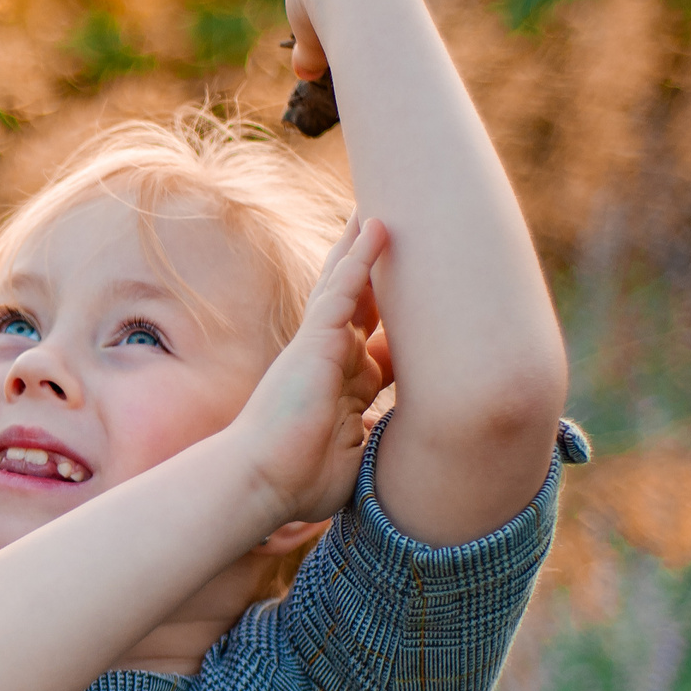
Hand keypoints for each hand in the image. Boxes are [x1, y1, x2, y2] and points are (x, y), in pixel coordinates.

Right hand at [228, 216, 390, 532]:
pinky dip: (359, 258)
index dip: (400, 325)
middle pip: (363, 305)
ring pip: (349, 285)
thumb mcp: (356, 457)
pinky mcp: (313, 341)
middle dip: (382, 275)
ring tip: (382, 209)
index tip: (429, 308)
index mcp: (347, 388)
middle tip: (402, 237)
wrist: (261, 481)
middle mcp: (334, 361)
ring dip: (365, 248)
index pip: (379, 347)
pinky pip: (340, 290)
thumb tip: (411, 452)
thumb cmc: (299, 480)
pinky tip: (376, 227)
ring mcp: (321, 348)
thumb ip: (377, 443)